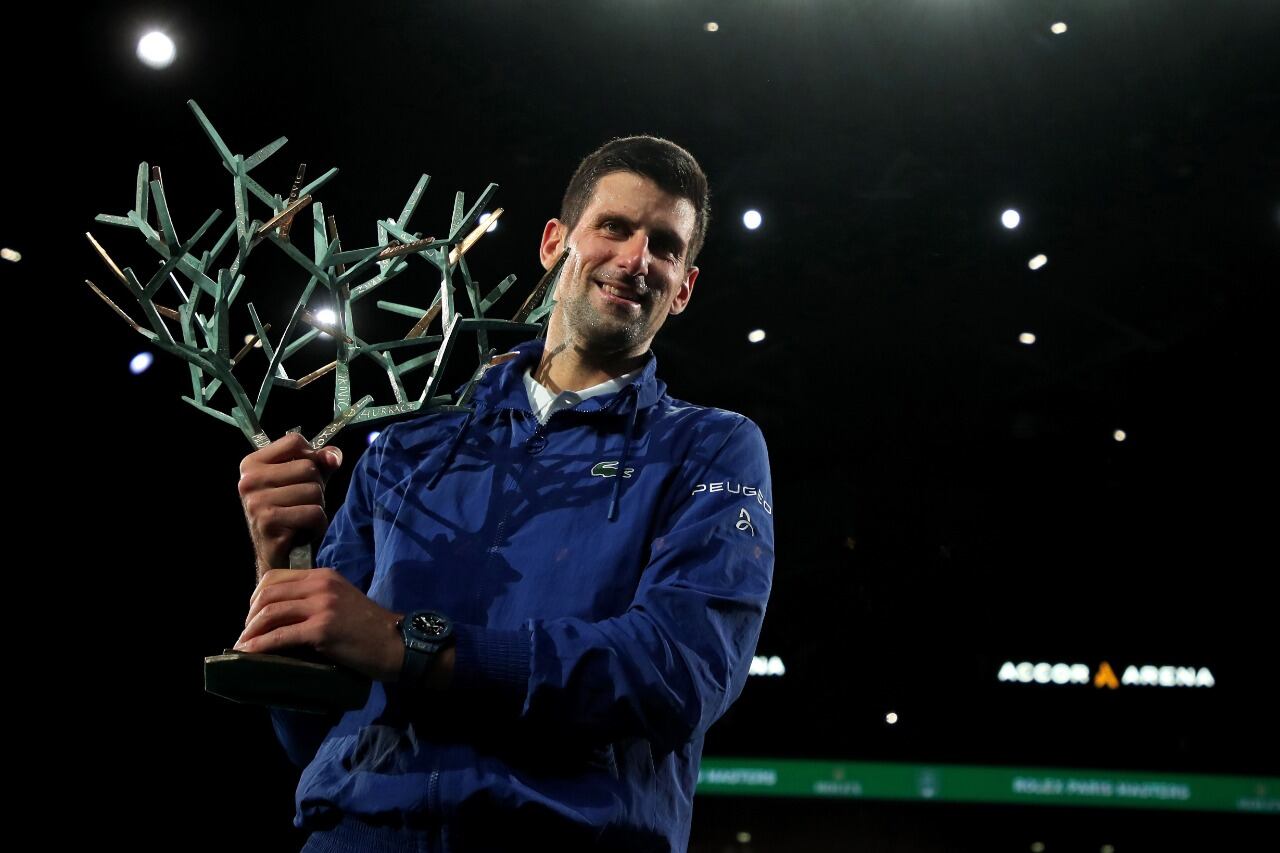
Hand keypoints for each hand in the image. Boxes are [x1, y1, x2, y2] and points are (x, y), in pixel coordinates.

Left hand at [234, 568, 404, 681]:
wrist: (397, 644)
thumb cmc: (369, 628)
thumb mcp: (341, 601)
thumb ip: (315, 599)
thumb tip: (281, 616)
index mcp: (324, 575)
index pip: (275, 577)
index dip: (257, 598)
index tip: (253, 617)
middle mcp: (321, 585)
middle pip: (268, 593)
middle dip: (250, 616)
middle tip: (246, 635)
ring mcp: (322, 606)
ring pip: (271, 613)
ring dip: (251, 632)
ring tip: (243, 647)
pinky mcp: (322, 629)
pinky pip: (281, 636)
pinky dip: (260, 646)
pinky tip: (250, 654)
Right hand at [238, 433, 342, 574]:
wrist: (275, 554)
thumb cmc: (290, 512)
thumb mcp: (305, 480)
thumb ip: (321, 462)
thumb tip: (333, 457)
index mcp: (252, 464)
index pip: (295, 442)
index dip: (311, 457)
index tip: (305, 476)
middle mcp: (248, 481)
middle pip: (308, 467)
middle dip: (316, 488)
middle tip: (301, 505)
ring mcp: (256, 502)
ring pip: (314, 491)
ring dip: (318, 508)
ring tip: (301, 519)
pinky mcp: (268, 522)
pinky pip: (314, 513)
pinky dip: (317, 525)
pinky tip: (302, 531)